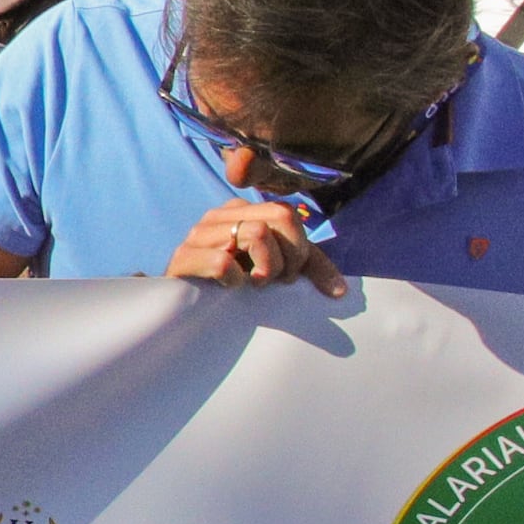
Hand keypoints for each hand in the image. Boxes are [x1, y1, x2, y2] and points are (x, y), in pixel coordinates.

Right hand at [167, 194, 345, 296]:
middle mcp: (220, 215)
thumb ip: (309, 269)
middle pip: (280, 217)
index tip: (288, 275)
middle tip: (273, 281)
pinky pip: (224, 262)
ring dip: (265, 270)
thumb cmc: (236, 290)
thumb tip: (341, 292)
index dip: (299, 248)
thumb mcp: (277, 271)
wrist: (188, 313)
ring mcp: (198, 234)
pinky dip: (235, 281)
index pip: (288, 213)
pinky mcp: (182, 259)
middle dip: (287, 259)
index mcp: (242, 210)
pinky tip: (228, 289)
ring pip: (256, 234)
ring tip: (252, 285)